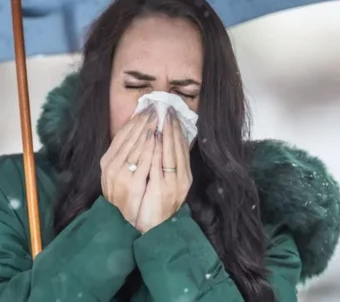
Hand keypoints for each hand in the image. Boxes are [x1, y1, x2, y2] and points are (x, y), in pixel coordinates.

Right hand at [99, 108, 157, 225]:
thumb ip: (123, 156)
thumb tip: (136, 135)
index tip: (144, 109)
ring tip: (157, 117)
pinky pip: (143, 162)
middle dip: (142, 122)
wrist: (120, 220)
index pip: (121, 135)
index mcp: (107, 161)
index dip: (133, 121)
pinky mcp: (133, 184)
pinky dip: (150, 148)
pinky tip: (156, 138)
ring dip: (147, 130)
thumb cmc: (121, 195)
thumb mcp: (117, 173)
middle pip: (128, 138)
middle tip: (154, 108)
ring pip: (135, 146)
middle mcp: (111, 165)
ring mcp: (121, 175)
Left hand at [135, 111, 192, 233]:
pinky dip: (158, 150)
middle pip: (178, 149)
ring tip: (161, 117)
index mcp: (184, 177)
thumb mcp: (168, 185)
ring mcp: (172, 185)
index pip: (183, 149)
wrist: (154, 230)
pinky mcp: (161, 190)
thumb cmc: (158, 206)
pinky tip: (155, 137)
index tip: (172, 115)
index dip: (178, 131)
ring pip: (170, 154)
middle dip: (173, 128)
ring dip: (166, 134)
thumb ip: (169, 167)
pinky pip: (159, 165)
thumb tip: (166, 145)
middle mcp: (181, 180)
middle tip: (167, 109)